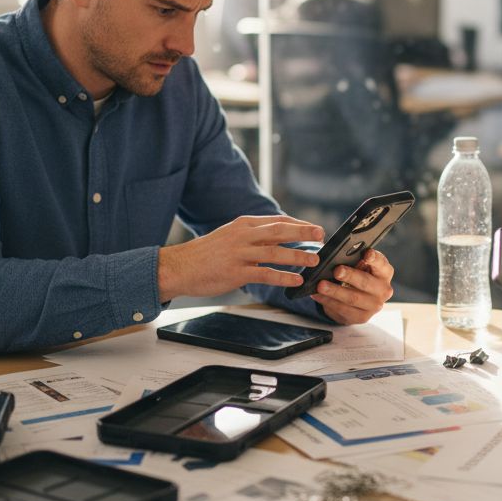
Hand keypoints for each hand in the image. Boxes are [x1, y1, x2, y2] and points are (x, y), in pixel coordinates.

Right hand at [157, 215, 324, 301]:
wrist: (179, 267)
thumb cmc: (206, 253)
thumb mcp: (230, 236)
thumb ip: (252, 236)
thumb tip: (276, 237)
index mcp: (243, 224)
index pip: (277, 220)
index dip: (298, 224)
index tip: (314, 228)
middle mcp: (243, 236)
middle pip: (279, 231)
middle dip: (303, 232)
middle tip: (321, 235)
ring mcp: (239, 254)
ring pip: (275, 252)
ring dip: (297, 256)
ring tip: (313, 261)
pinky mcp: (236, 272)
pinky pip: (264, 274)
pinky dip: (283, 277)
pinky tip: (295, 280)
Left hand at [311, 248, 394, 324]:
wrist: (358, 300)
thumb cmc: (357, 275)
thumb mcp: (359, 265)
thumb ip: (354, 259)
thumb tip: (337, 256)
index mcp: (384, 272)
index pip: (381, 263)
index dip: (374, 258)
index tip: (367, 254)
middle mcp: (383, 290)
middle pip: (366, 282)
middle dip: (350, 276)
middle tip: (337, 271)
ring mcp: (374, 305)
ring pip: (353, 298)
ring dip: (335, 291)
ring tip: (321, 285)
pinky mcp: (362, 317)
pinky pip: (344, 310)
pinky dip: (329, 301)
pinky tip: (319, 295)